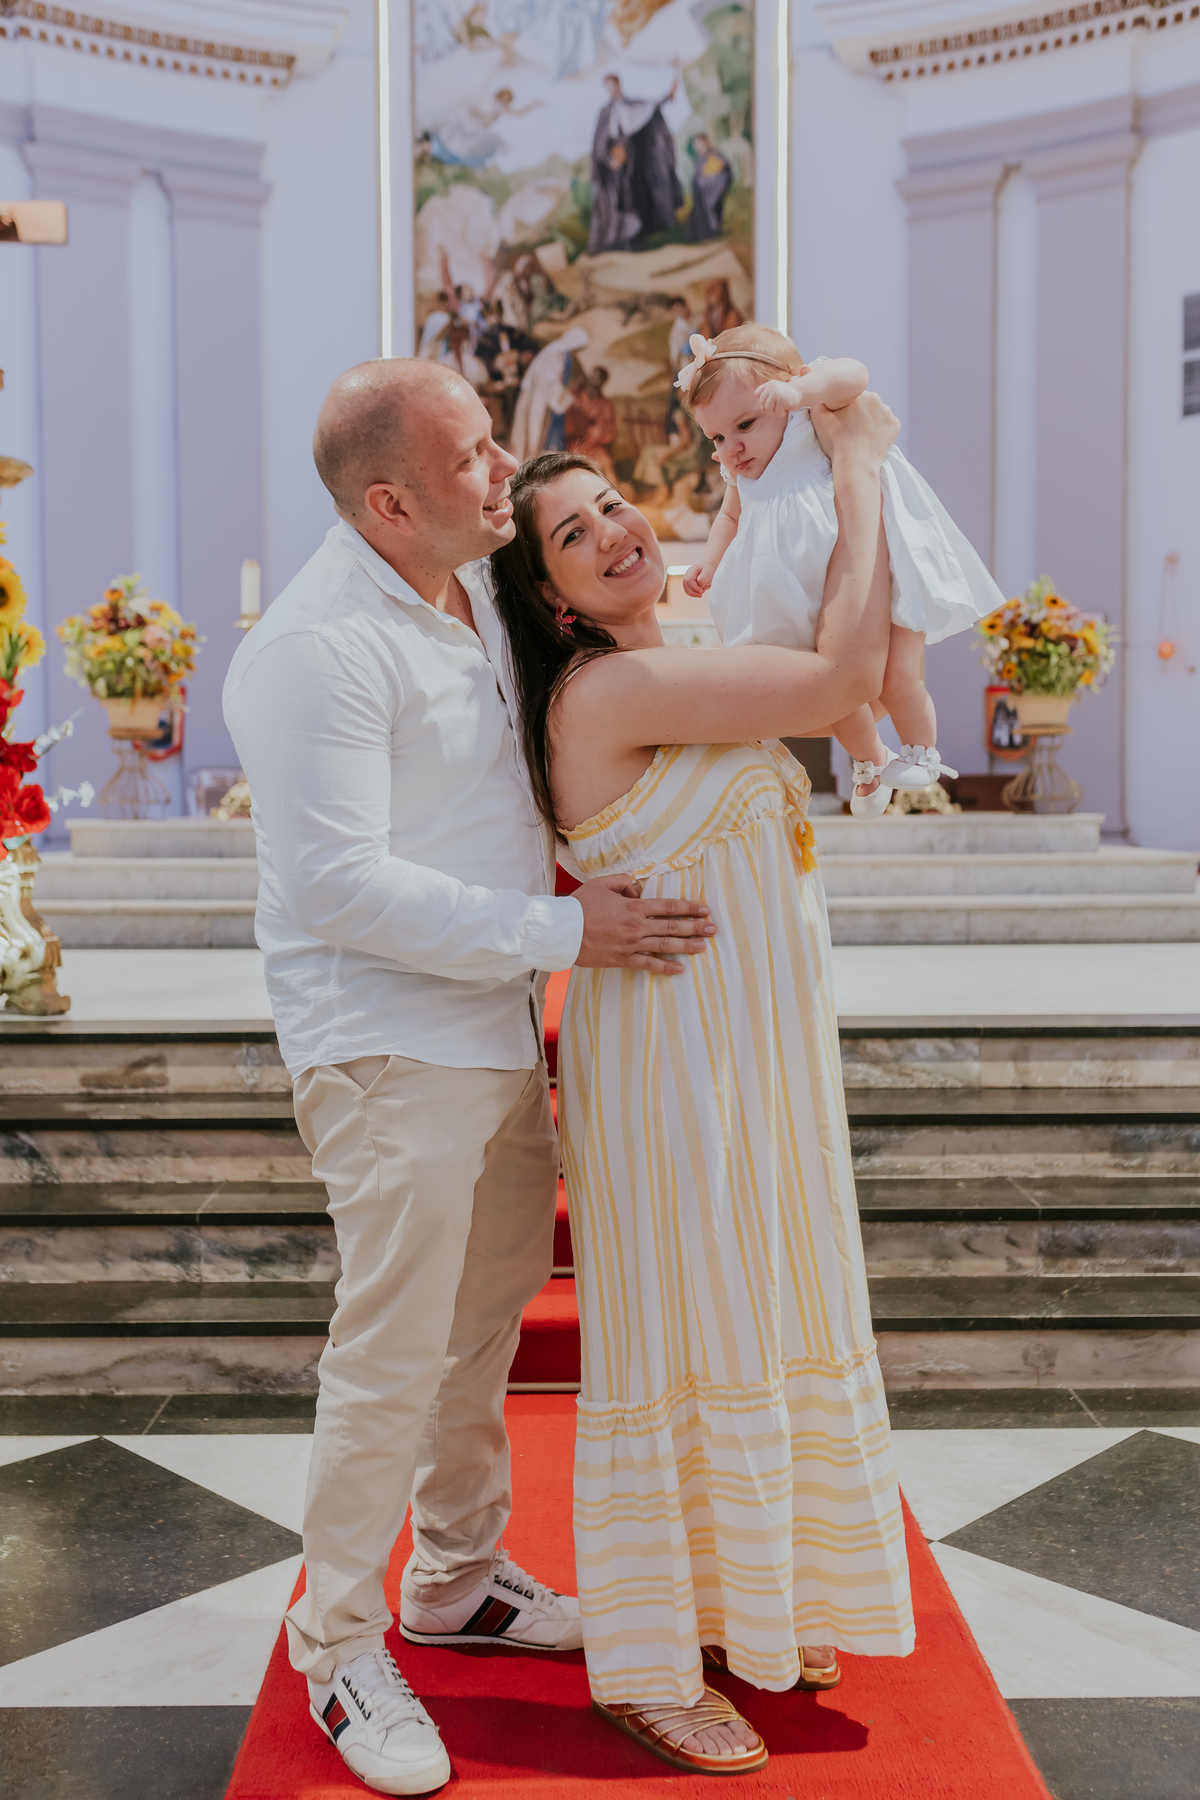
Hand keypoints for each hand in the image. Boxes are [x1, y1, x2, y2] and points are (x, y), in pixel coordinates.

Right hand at [574, 874, 715, 972]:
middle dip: (696, 927)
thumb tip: (637, 888)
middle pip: (673, 927)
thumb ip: (623, 882)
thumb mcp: (601, 884)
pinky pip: (648, 964)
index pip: (669, 906)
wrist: (562, 931)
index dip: (689, 907)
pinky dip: (665, 967)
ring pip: (665, 946)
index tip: (704, 909)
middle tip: (713, 929)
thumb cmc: (579, 906)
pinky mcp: (622, 959)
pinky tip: (680, 969)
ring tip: (703, 946)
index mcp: (633, 906)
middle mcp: (637, 926)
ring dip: (687, 946)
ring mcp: (631, 944)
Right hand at [682, 563, 712, 597]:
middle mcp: (687, 575)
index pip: (688, 580)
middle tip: (701, 593)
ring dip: (693, 594)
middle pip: (686, 585)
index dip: (694, 587)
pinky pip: (688, 592)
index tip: (701, 590)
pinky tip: (699, 594)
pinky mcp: (689, 585)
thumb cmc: (709, 570)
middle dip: (694, 592)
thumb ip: (702, 579)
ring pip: (686, 590)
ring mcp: (687, 580)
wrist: (710, 570)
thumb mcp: (708, 573)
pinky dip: (693, 594)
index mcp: (692, 570)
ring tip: (701, 594)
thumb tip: (698, 585)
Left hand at [755, 378, 802, 414]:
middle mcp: (772, 387)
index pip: (757, 394)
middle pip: (762, 403)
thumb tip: (762, 408)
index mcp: (769, 384)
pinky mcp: (782, 401)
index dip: (762, 400)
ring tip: (783, 405)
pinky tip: (787, 407)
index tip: (771, 399)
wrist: (801, 392)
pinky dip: (782, 412)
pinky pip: (777, 412)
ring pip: (768, 409)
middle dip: (770, 407)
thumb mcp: (775, 394)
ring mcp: (777, 393)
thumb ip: (767, 400)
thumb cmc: (787, 395)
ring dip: (776, 411)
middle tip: (779, 404)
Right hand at [810, 390, 898, 472]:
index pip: (854, 395)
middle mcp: (877, 399)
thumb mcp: (820, 418)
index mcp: (860, 394)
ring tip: (862, 434)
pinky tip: (871, 438)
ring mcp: (888, 413)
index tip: (843, 417)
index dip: (848, 406)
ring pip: (878, 413)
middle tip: (852, 427)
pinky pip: (887, 424)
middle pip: (868, 403)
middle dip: (861, 411)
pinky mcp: (895, 426)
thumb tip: (821, 396)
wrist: (855, 464)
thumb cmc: (837, 442)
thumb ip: (818, 402)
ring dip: (872, 420)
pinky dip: (881, 430)